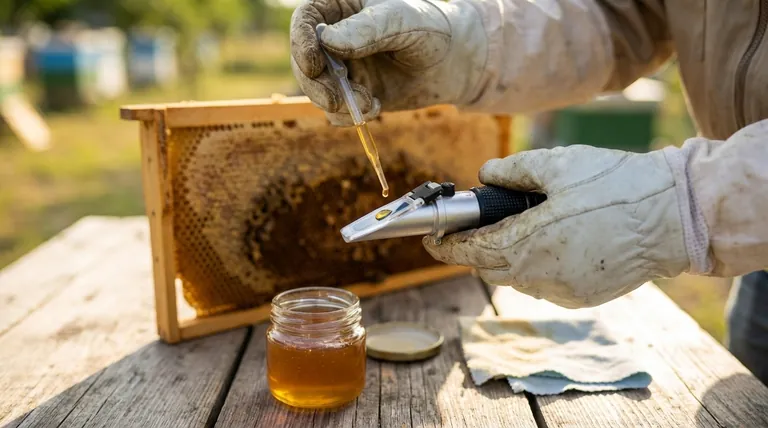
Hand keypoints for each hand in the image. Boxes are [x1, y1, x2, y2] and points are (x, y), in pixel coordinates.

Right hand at [290, 0, 487, 125]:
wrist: (457, 64)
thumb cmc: (433, 30)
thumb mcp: (404, 22)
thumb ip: (368, 29)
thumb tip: (327, 40)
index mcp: (343, 7)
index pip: (306, 19)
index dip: (301, 41)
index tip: (314, 64)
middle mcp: (337, 38)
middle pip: (304, 60)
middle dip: (317, 84)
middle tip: (337, 99)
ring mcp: (344, 67)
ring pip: (316, 89)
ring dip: (335, 102)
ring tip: (367, 102)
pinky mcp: (354, 94)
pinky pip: (335, 111)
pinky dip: (348, 115)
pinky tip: (374, 108)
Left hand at [423, 145, 690, 308]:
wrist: (674, 217)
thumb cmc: (616, 185)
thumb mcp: (559, 164)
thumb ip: (513, 170)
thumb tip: (485, 175)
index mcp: (528, 242)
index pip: (470, 251)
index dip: (445, 246)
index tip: (431, 239)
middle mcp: (540, 275)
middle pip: (489, 268)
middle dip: (475, 251)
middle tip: (473, 229)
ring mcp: (562, 291)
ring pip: (517, 279)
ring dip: (507, 259)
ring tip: (519, 229)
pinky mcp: (582, 297)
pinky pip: (544, 285)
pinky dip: (536, 268)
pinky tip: (551, 244)